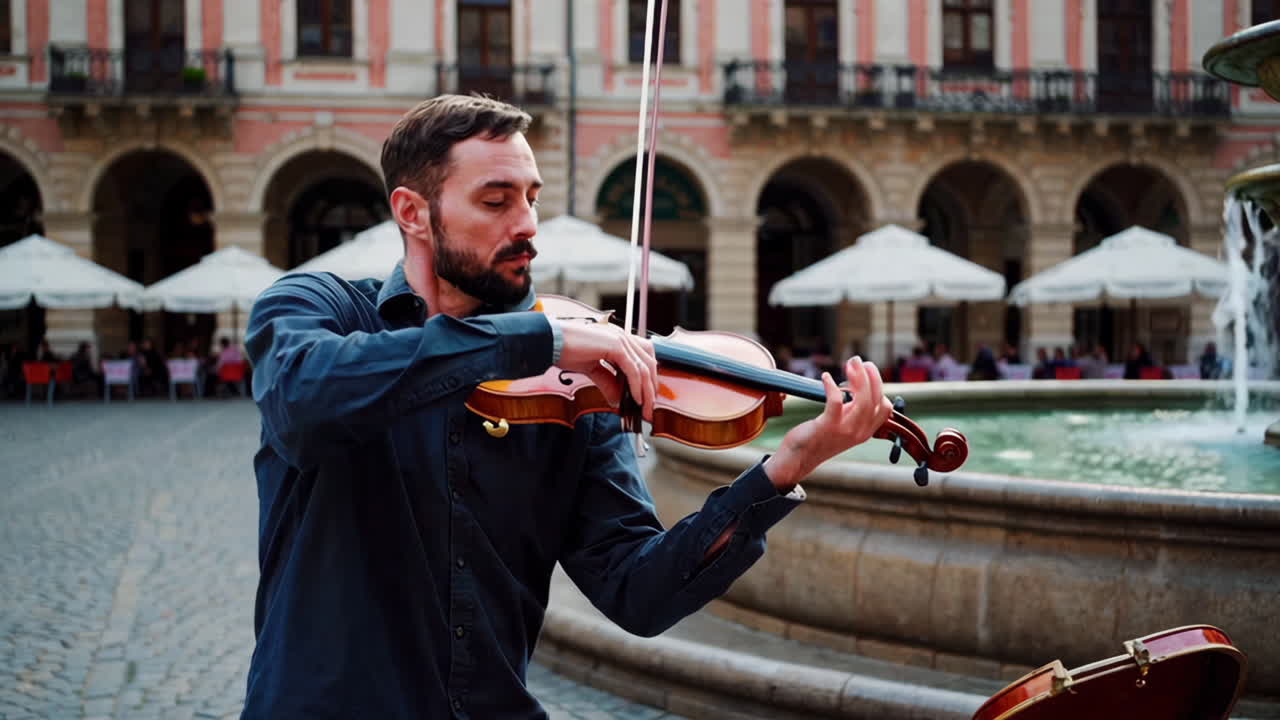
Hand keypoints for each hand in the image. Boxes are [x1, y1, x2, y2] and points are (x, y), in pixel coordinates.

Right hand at [556, 319, 657, 421]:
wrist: (550, 341)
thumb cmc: (566, 350)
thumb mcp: (591, 370)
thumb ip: (607, 382)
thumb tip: (618, 400)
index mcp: (618, 339)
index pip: (644, 357)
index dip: (649, 377)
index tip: (647, 398)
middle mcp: (622, 336)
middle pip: (649, 362)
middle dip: (652, 388)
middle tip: (649, 408)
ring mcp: (620, 339)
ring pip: (644, 367)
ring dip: (647, 391)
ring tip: (645, 408)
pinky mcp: (615, 345)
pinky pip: (633, 369)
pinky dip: (636, 386)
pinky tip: (636, 399)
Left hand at [763, 356, 891, 490]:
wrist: (799, 459)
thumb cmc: (819, 439)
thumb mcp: (843, 425)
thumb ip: (853, 411)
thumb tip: (857, 386)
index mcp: (866, 431)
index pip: (885, 407)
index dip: (878, 386)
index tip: (866, 371)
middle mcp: (860, 432)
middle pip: (876, 399)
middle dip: (870, 375)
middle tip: (858, 360)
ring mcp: (845, 430)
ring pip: (862, 400)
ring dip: (858, 377)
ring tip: (850, 363)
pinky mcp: (828, 426)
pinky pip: (835, 401)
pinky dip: (832, 386)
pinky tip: (825, 377)